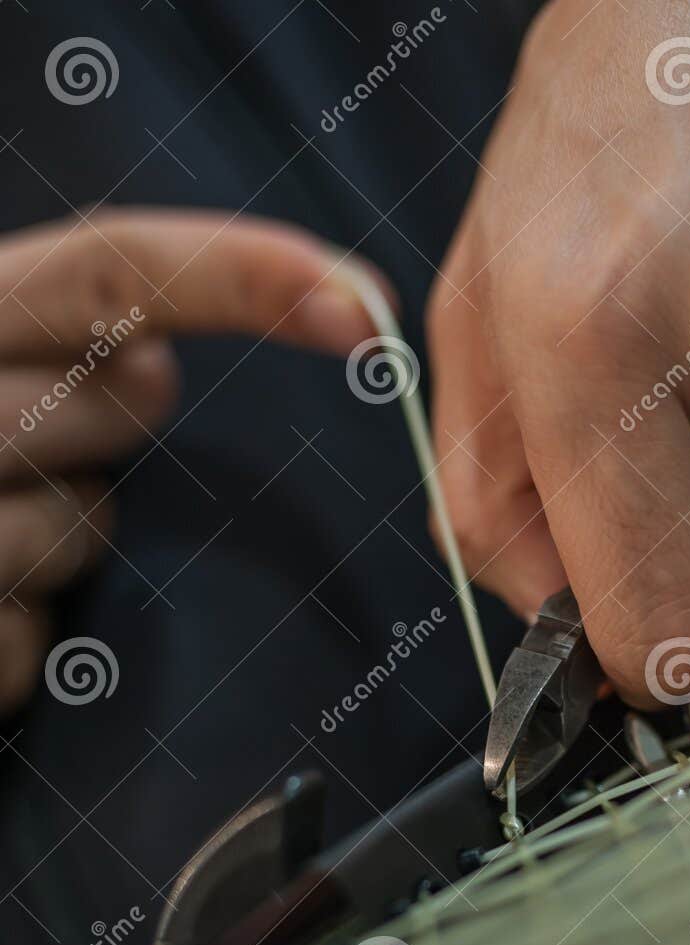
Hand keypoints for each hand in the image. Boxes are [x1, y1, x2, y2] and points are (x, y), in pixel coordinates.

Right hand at [0, 210, 384, 712]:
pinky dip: (17, 645)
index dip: (246, 274)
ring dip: (60, 549)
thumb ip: (63, 350)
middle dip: (121, 423)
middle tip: (60, 446)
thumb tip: (159, 355)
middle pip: (120, 393)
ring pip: (78, 529)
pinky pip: (26, 643)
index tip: (363, 311)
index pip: (110, 264)